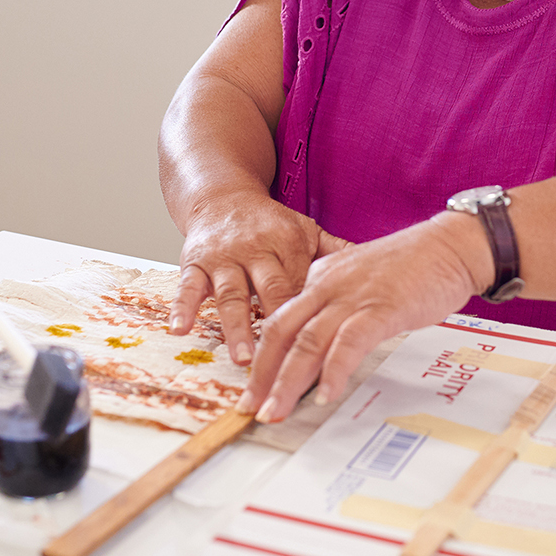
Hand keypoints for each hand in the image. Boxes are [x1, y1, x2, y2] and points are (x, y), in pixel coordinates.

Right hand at [169, 196, 348, 365]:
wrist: (221, 196)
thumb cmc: (268, 222)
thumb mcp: (304, 231)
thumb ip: (335, 252)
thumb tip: (376, 267)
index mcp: (287, 243)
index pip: (302, 284)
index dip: (311, 314)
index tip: (322, 345)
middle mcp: (255, 249)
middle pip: (269, 289)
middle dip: (276, 324)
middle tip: (285, 358)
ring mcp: (223, 257)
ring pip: (230, 294)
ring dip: (235, 327)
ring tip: (243, 357)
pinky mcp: (194, 262)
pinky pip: (187, 286)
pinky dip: (182, 307)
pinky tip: (179, 330)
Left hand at [236, 212, 489, 422]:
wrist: (450, 246)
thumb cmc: (412, 267)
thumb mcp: (361, 283)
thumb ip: (338, 307)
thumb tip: (321, 346)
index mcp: (320, 279)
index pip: (280, 321)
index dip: (263, 358)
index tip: (254, 388)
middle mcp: (328, 286)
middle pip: (281, 332)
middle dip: (262, 375)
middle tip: (251, 408)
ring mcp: (353, 296)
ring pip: (307, 341)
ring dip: (287, 381)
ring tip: (275, 411)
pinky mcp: (381, 308)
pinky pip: (349, 343)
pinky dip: (334, 371)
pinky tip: (326, 396)